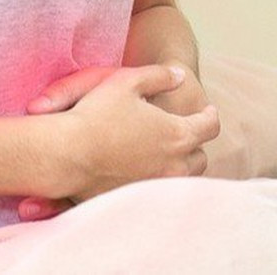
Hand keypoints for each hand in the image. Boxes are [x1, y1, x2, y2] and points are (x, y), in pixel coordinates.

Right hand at [18, 64, 219, 221]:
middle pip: (199, 158)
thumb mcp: (127, 82)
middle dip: (195, 144)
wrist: (66, 154)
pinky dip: (156, 181)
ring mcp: (155, 186)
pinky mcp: (136, 199)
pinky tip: (143, 171)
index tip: (207, 112)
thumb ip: (159, 76)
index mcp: (177, 134)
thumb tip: (180, 76)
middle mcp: (173, 165)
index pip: (209, 126)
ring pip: (182, 178)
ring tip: (166, 154)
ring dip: (179, 165)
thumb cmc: (96, 114)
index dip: (210, 115)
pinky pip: (157, 192)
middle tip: (185, 134)